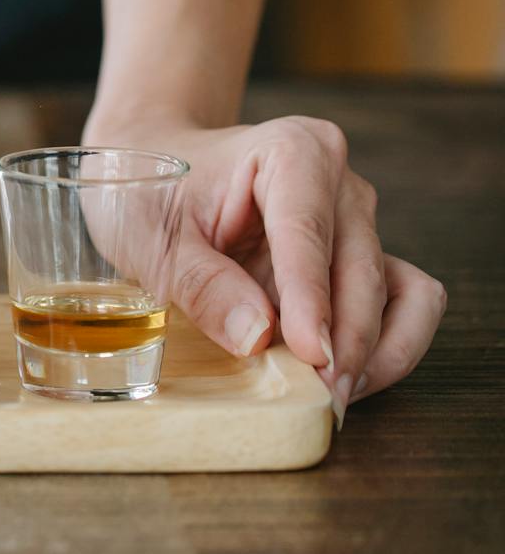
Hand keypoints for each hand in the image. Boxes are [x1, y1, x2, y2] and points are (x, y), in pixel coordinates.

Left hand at [85, 110, 446, 425]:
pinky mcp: (361, 257)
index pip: (307, 232)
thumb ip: (200, 283)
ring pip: (398, 291)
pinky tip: (343, 377)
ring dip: (376, 350)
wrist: (155, 166)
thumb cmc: (150, 192)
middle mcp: (339, 183)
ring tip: (332, 396)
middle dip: (347, 340)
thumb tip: (257, 337)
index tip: (313, 354)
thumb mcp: (150, 235)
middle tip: (319, 400)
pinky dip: (385, 345)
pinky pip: (404, 302)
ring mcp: (357, 222)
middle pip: (362, 269)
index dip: (313, 299)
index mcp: (291, 153)